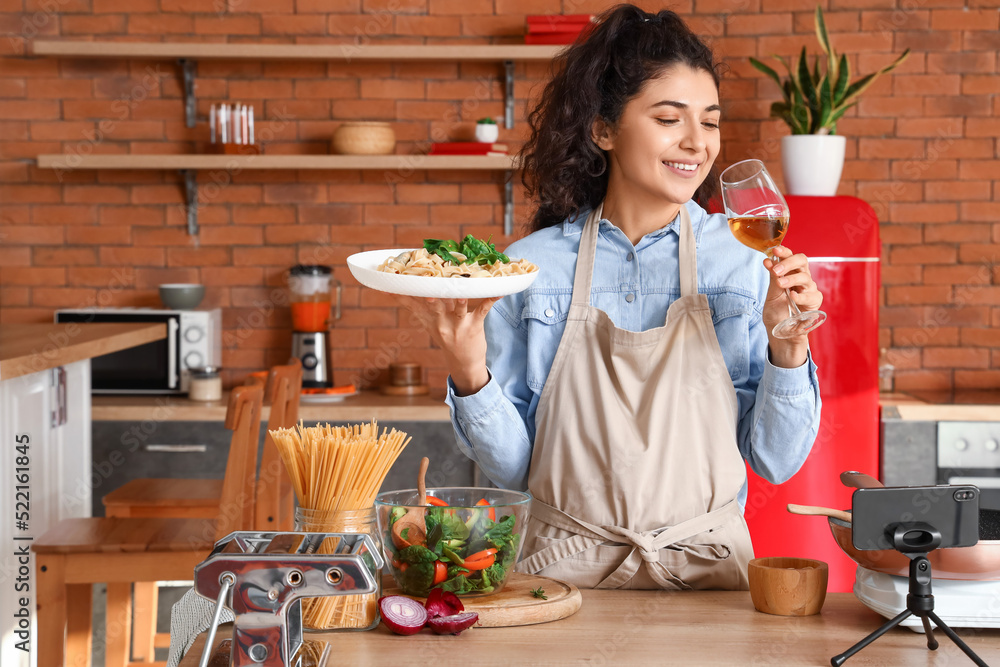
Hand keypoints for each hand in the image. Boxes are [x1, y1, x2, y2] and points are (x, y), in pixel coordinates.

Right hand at [395, 295, 500, 394]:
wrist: (464, 363)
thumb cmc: (447, 338)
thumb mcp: (430, 325)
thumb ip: (419, 307)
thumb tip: (399, 291)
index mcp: (430, 320)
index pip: (413, 307)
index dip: (401, 297)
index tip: (390, 285)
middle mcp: (443, 322)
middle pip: (435, 308)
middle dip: (431, 301)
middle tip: (427, 294)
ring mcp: (459, 324)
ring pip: (459, 310)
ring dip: (460, 302)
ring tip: (461, 294)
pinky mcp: (475, 325)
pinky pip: (482, 310)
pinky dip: (490, 301)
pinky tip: (498, 293)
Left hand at [762, 246, 823, 366]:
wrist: (781, 334)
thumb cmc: (777, 314)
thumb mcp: (771, 295)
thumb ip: (772, 279)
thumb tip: (768, 260)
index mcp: (790, 274)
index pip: (790, 258)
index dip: (784, 252)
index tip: (775, 250)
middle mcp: (801, 279)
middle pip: (802, 262)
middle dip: (789, 262)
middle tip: (776, 269)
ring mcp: (809, 290)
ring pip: (806, 277)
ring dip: (792, 278)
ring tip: (780, 284)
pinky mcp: (815, 303)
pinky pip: (811, 296)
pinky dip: (801, 295)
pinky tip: (792, 296)